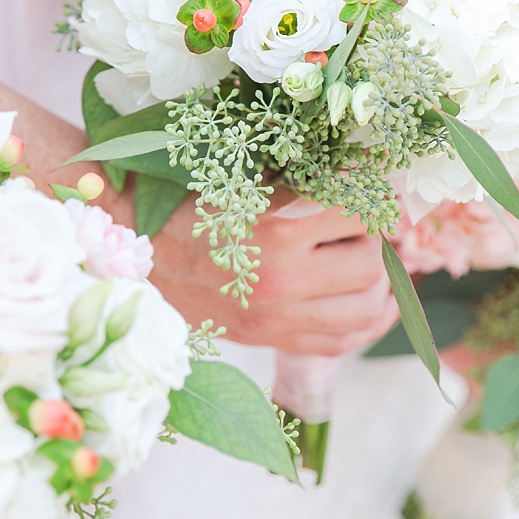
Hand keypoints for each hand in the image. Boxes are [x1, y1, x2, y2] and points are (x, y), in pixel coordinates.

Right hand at [149, 191, 398, 355]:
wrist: (135, 249)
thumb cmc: (191, 203)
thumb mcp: (248, 182)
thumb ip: (309, 184)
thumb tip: (372, 175)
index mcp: (276, 233)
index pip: (359, 215)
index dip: (378, 199)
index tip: (382, 192)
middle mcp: (281, 282)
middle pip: (369, 263)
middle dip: (375, 240)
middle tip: (362, 226)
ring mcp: (276, 320)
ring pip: (366, 307)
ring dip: (379, 280)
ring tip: (367, 258)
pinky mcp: (270, 339)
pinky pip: (342, 342)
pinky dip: (371, 323)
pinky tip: (384, 303)